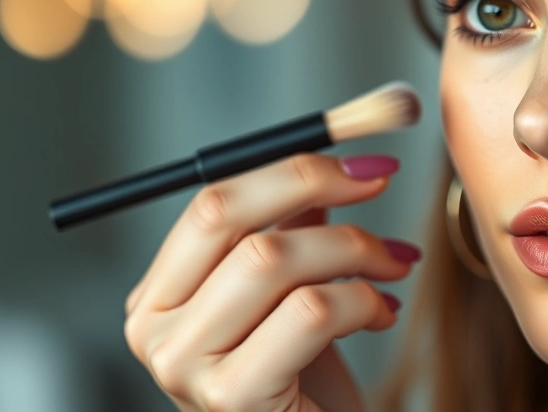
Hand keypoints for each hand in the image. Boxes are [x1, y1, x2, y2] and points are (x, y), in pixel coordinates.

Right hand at [123, 153, 420, 411]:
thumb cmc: (306, 380)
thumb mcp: (293, 291)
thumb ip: (294, 227)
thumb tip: (335, 161)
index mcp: (159, 294)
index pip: (211, 202)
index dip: (291, 167)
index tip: (360, 159)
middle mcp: (154, 328)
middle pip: (226, 216)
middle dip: (316, 184)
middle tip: (379, 181)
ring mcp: (183, 365)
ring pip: (272, 259)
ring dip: (354, 249)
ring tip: (393, 267)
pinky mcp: (230, 397)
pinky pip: (310, 312)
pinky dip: (363, 300)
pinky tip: (383, 313)